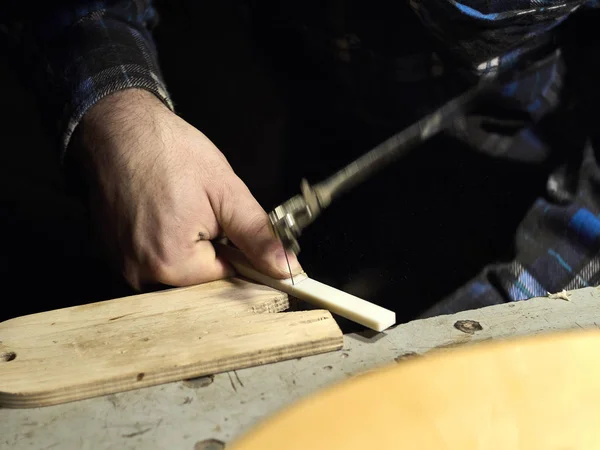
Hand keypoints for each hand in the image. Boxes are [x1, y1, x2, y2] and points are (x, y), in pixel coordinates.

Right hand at [75, 89, 301, 289]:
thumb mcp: (226, 192)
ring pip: (175, 267)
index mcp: (172, 263)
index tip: (229, 221)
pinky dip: (162, 239)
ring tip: (178, 206)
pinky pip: (151, 258)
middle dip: (209, 247)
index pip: (226, 276)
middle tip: (200, 208)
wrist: (119, 129)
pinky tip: (160, 211)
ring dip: (185, 243)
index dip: (236, 249)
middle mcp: (141, 273)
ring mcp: (122, 264)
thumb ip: (258, 237)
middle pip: (198, 277)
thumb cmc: (170, 153)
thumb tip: (286, 268)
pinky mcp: (112, 253)